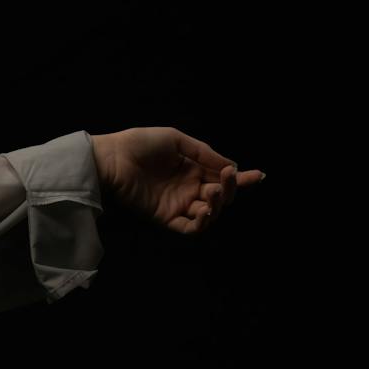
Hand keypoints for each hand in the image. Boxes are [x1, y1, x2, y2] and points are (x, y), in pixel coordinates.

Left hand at [91, 128, 263, 234]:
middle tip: (226, 179)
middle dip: (229, 190)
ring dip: (218, 205)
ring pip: (209, 214)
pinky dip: (202, 223)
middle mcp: (188, 188)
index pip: (222, 178)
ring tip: (211, 192)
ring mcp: (177, 204)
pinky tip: (205, 211)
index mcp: (192, 169)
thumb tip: (232, 166)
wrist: (111, 158)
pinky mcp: (165, 217)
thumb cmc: (139, 144)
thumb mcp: (176, 140)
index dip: (240, 179)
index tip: (257, 176)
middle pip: (220, 197)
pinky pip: (190, 228)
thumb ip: (204, 153)